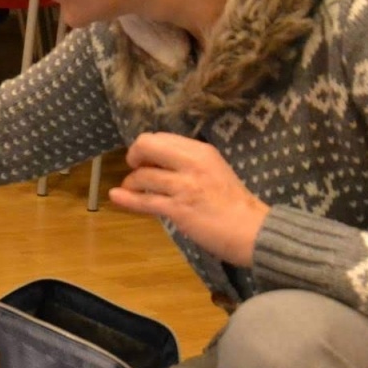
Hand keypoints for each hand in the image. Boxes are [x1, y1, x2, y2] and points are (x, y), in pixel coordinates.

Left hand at [109, 132, 270, 266]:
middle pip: (148, 145)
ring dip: (132, 182)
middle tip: (134, 166)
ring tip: (131, 188)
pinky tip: (116, 196)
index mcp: (201, 151)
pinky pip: (145, 201)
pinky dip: (127, 199)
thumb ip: (188, 163)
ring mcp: (184, 185)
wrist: (251, 230)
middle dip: (134, 155)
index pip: (163, 137)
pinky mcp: (178, 208)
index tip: (146, 158)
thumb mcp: (214, 170)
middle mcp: (192, 163)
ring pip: (143, 176)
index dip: (148, 146)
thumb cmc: (233, 203)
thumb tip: (158, 162)